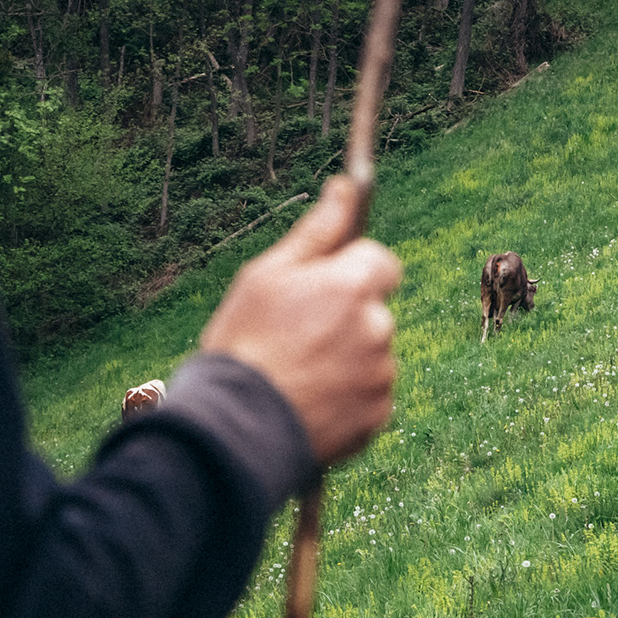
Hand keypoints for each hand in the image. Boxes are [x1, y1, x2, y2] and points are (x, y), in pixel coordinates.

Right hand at [198, 175, 400, 466]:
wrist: (236, 429)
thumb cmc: (245, 343)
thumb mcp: (267, 276)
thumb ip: (316, 231)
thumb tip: (343, 188)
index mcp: (353, 286)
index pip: (381, 262)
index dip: (351, 272)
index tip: (322, 288)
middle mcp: (377, 328)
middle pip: (374, 310)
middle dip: (346, 317)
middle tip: (296, 337)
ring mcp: (381, 376)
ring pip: (371, 355)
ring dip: (347, 359)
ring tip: (297, 374)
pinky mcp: (377, 417)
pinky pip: (369, 396)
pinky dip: (346, 397)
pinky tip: (308, 401)